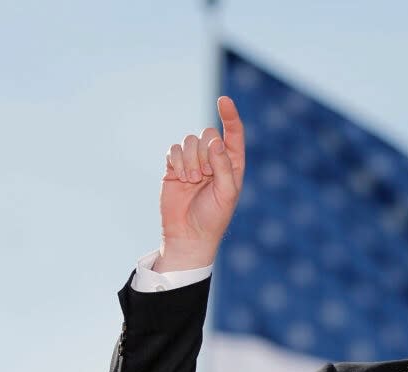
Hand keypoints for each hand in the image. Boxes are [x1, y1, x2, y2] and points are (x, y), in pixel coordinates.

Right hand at [155, 96, 245, 271]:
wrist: (188, 234)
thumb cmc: (213, 216)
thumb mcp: (226, 192)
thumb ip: (223, 165)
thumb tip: (215, 141)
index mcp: (232, 163)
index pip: (233, 133)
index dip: (230, 115)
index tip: (223, 100)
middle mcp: (213, 159)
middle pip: (207, 133)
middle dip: (204, 152)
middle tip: (204, 176)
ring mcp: (193, 161)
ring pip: (189, 140)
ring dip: (190, 160)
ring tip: (192, 181)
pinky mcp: (174, 166)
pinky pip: (174, 149)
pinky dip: (177, 162)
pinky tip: (180, 178)